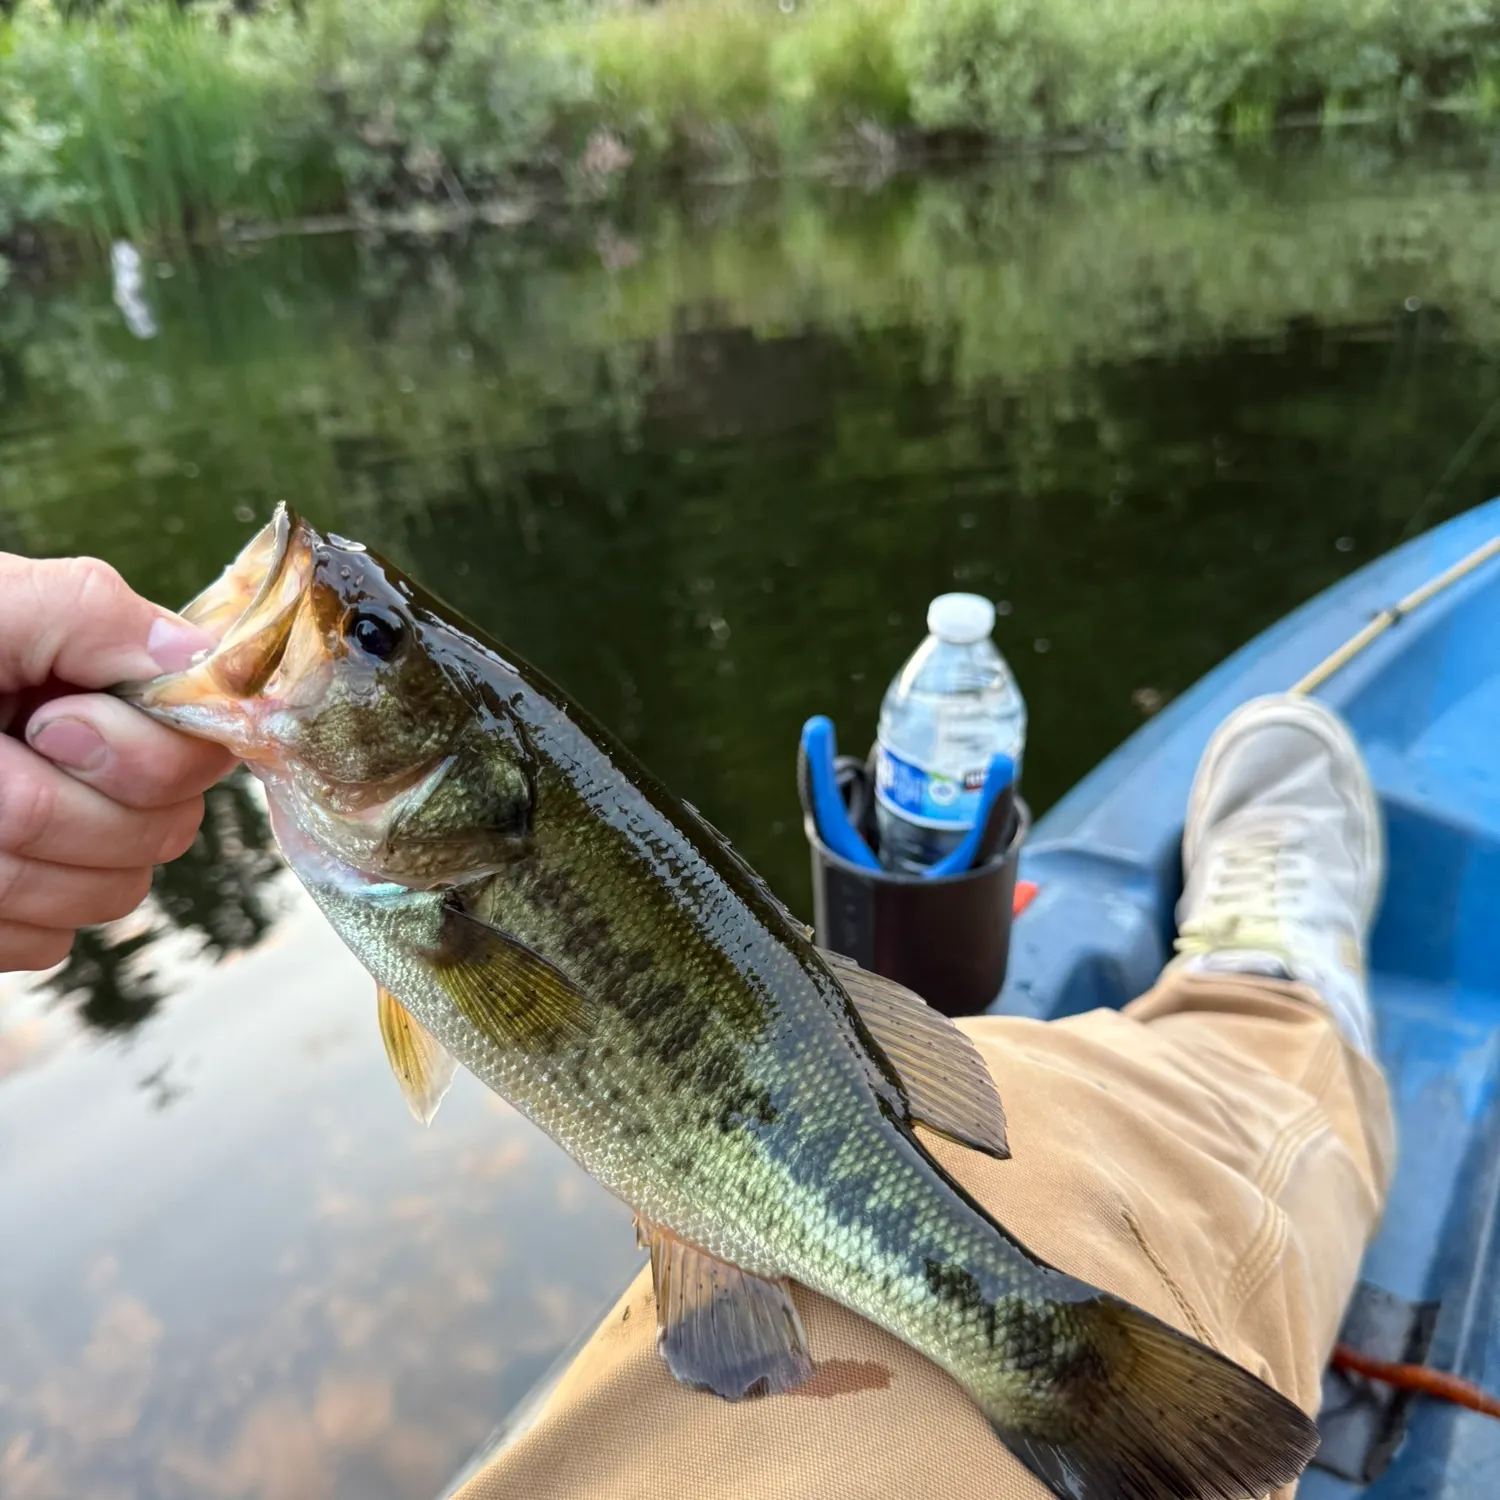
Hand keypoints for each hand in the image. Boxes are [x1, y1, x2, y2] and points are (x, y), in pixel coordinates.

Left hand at [0, 554, 235, 971]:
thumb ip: (91, 614)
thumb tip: (201, 653)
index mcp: (104, 694)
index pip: (201, 753)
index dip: (140, 754)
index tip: (49, 722)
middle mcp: (102, 774)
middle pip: (163, 833)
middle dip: (57, 805)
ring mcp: (63, 850)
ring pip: (106, 896)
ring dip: (11, 860)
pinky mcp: (16, 917)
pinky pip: (41, 945)